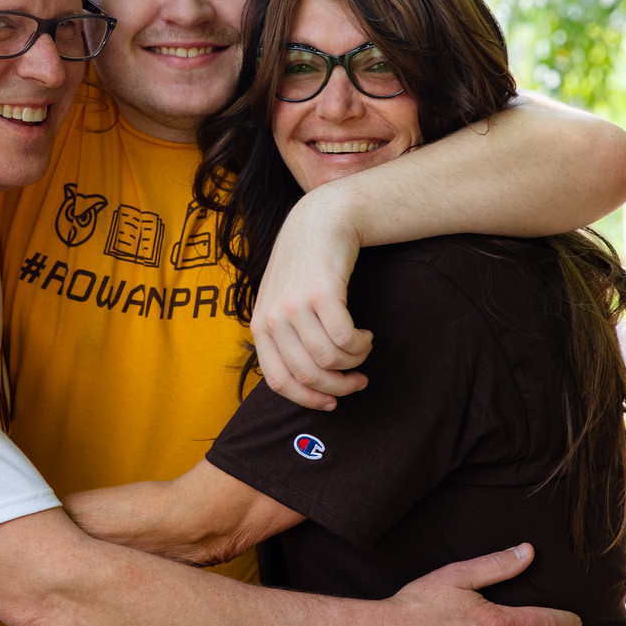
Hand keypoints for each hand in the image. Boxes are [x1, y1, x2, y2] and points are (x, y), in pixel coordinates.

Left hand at [251, 192, 372, 409]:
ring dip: (354, 361)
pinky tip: (366, 334)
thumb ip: (284, 338)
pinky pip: (346, 339)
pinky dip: (361, 344)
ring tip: (362, 347)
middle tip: (358, 381)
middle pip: (309, 374)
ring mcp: (295, 306)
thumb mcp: (281, 303)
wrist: (319, 222)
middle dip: (339, 386)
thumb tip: (307, 383)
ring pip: (331, 359)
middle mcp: (273, 318)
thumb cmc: (304, 268)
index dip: (308, 399)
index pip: (279, 381)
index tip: (331, 403)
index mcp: (259, 327)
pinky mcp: (321, 294)